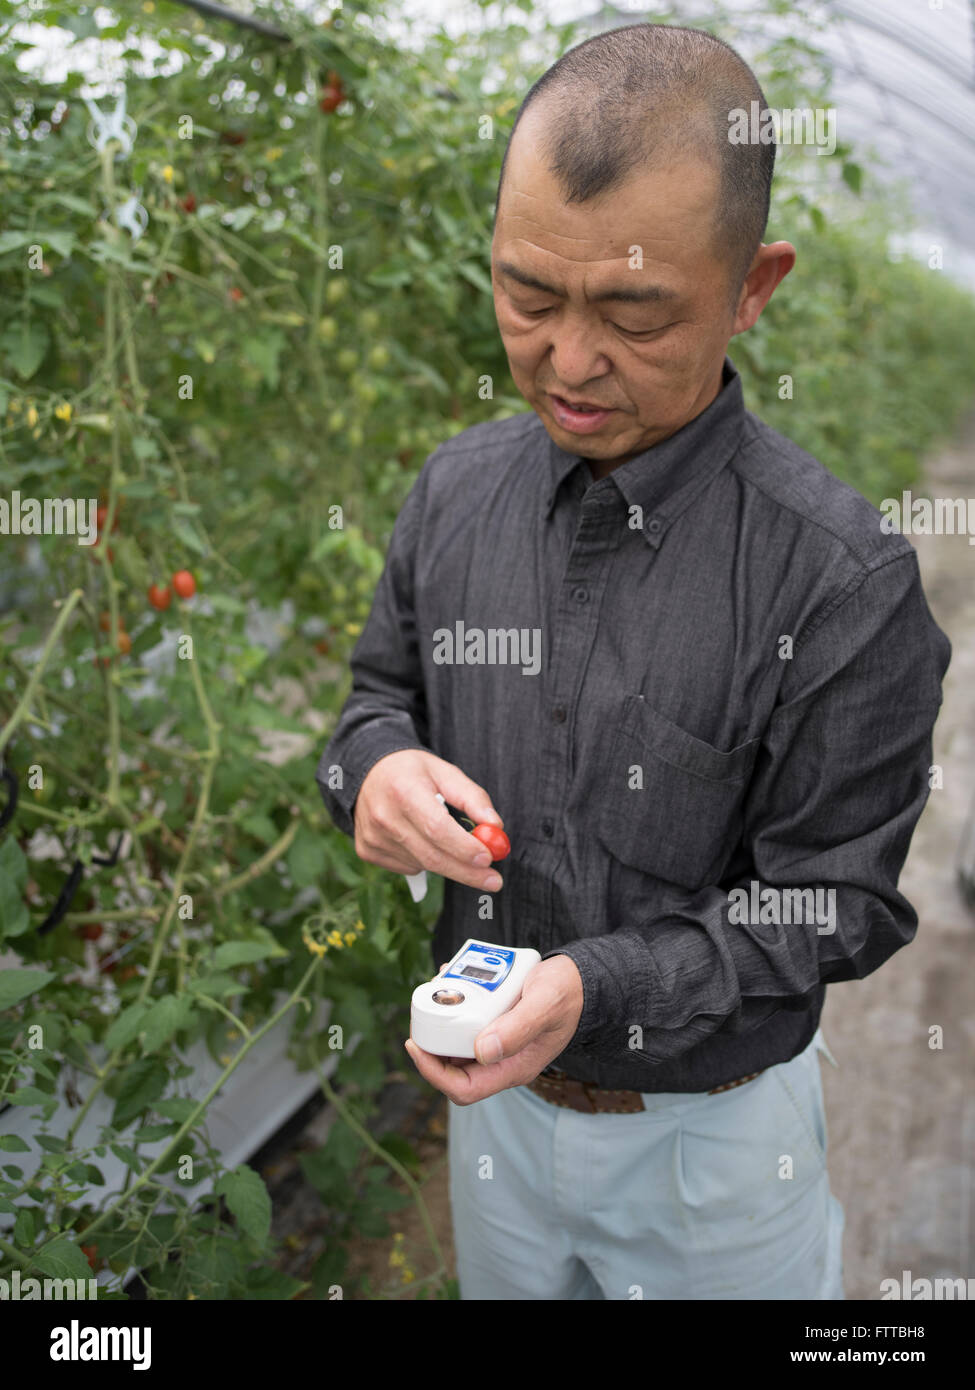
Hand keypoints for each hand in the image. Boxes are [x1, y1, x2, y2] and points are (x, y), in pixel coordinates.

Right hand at [353, 749, 505, 892]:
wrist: (367, 773)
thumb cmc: (412, 772)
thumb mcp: (445, 772)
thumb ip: (472, 798)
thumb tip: (496, 827)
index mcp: (403, 790)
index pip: (437, 828)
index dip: (464, 847)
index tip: (489, 859)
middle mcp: (384, 816)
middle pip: (431, 856)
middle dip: (467, 872)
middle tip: (493, 881)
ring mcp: (373, 837)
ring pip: (423, 864)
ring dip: (447, 861)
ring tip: (449, 840)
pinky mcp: (367, 851)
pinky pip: (408, 867)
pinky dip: (425, 860)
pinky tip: (421, 839)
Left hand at [404, 955, 583, 1104]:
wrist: (580, 980)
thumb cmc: (567, 993)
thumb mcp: (545, 1004)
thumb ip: (519, 1027)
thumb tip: (482, 1051)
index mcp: (514, 1068)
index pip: (464, 1089)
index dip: (434, 1073)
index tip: (415, 1045)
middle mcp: (502, 1061)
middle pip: (453, 1069)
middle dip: (431, 1043)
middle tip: (421, 1011)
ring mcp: (497, 1044)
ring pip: (456, 1044)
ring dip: (441, 1020)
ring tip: (437, 988)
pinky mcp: (494, 1025)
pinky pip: (465, 1022)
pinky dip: (454, 1004)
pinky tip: (452, 979)